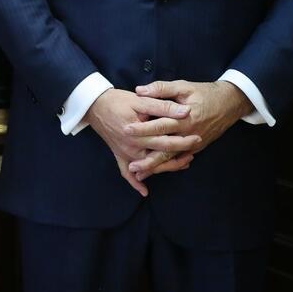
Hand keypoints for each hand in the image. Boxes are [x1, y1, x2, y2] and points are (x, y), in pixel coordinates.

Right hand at [83, 87, 199, 196]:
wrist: (94, 105)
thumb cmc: (117, 100)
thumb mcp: (141, 100)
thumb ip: (163, 106)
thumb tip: (185, 112)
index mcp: (139, 134)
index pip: (166, 140)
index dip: (183, 141)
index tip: (198, 138)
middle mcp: (132, 148)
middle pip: (160, 156)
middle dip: (179, 155)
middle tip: (196, 150)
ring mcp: (125, 154)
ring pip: (149, 167)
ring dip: (166, 167)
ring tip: (184, 163)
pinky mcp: (119, 155)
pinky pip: (126, 173)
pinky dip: (135, 183)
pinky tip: (144, 191)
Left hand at [126, 80, 252, 176]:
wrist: (229, 104)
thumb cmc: (204, 93)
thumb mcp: (183, 86)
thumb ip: (161, 89)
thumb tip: (140, 90)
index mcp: (184, 119)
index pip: (160, 125)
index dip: (143, 128)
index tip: (126, 130)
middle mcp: (188, 134)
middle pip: (165, 149)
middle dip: (147, 159)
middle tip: (130, 166)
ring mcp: (194, 144)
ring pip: (172, 158)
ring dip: (155, 167)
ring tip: (138, 174)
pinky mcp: (196, 147)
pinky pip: (179, 159)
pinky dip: (167, 166)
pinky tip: (155, 171)